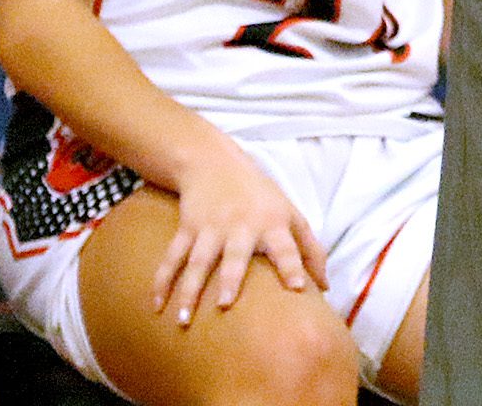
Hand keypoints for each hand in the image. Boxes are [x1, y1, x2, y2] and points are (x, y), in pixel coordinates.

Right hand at [151, 136, 329, 325]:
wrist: (215, 162)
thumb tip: (325, 287)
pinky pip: (172, 257)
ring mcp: (211, 227)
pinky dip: (161, 281)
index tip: (297, 287)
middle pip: (236, 255)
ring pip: (199, 261)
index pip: (287, 246)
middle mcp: (242, 225)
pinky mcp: (187, 228)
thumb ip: (310, 250)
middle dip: (231, 279)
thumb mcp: (291, 214)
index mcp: (272, 223)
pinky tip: (156, 306)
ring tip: (183, 319)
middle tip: (225, 304)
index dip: (293, 265)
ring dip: (189, 290)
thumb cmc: (261, 197)